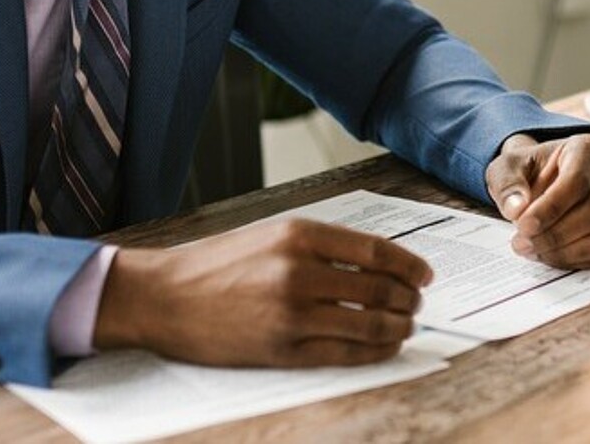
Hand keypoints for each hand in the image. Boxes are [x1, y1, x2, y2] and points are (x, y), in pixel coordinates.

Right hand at [92, 218, 434, 366]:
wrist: (163, 297)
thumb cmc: (217, 265)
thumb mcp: (271, 235)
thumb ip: (322, 246)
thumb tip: (378, 263)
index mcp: (299, 235)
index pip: (377, 251)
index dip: (410, 265)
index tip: (425, 275)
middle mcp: (300, 272)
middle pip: (381, 289)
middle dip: (409, 299)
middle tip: (417, 304)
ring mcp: (293, 314)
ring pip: (370, 324)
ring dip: (398, 326)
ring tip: (405, 326)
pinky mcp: (284, 349)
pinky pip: (346, 353)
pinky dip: (375, 351)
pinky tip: (384, 346)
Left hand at [485, 133, 589, 268]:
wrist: (537, 180)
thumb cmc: (528, 169)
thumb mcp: (506, 167)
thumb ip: (507, 184)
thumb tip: (517, 209)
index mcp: (589, 148)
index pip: (578, 181)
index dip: (551, 207)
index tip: (523, 225)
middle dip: (555, 234)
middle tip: (522, 242)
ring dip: (562, 251)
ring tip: (531, 248)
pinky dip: (569, 259)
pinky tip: (545, 253)